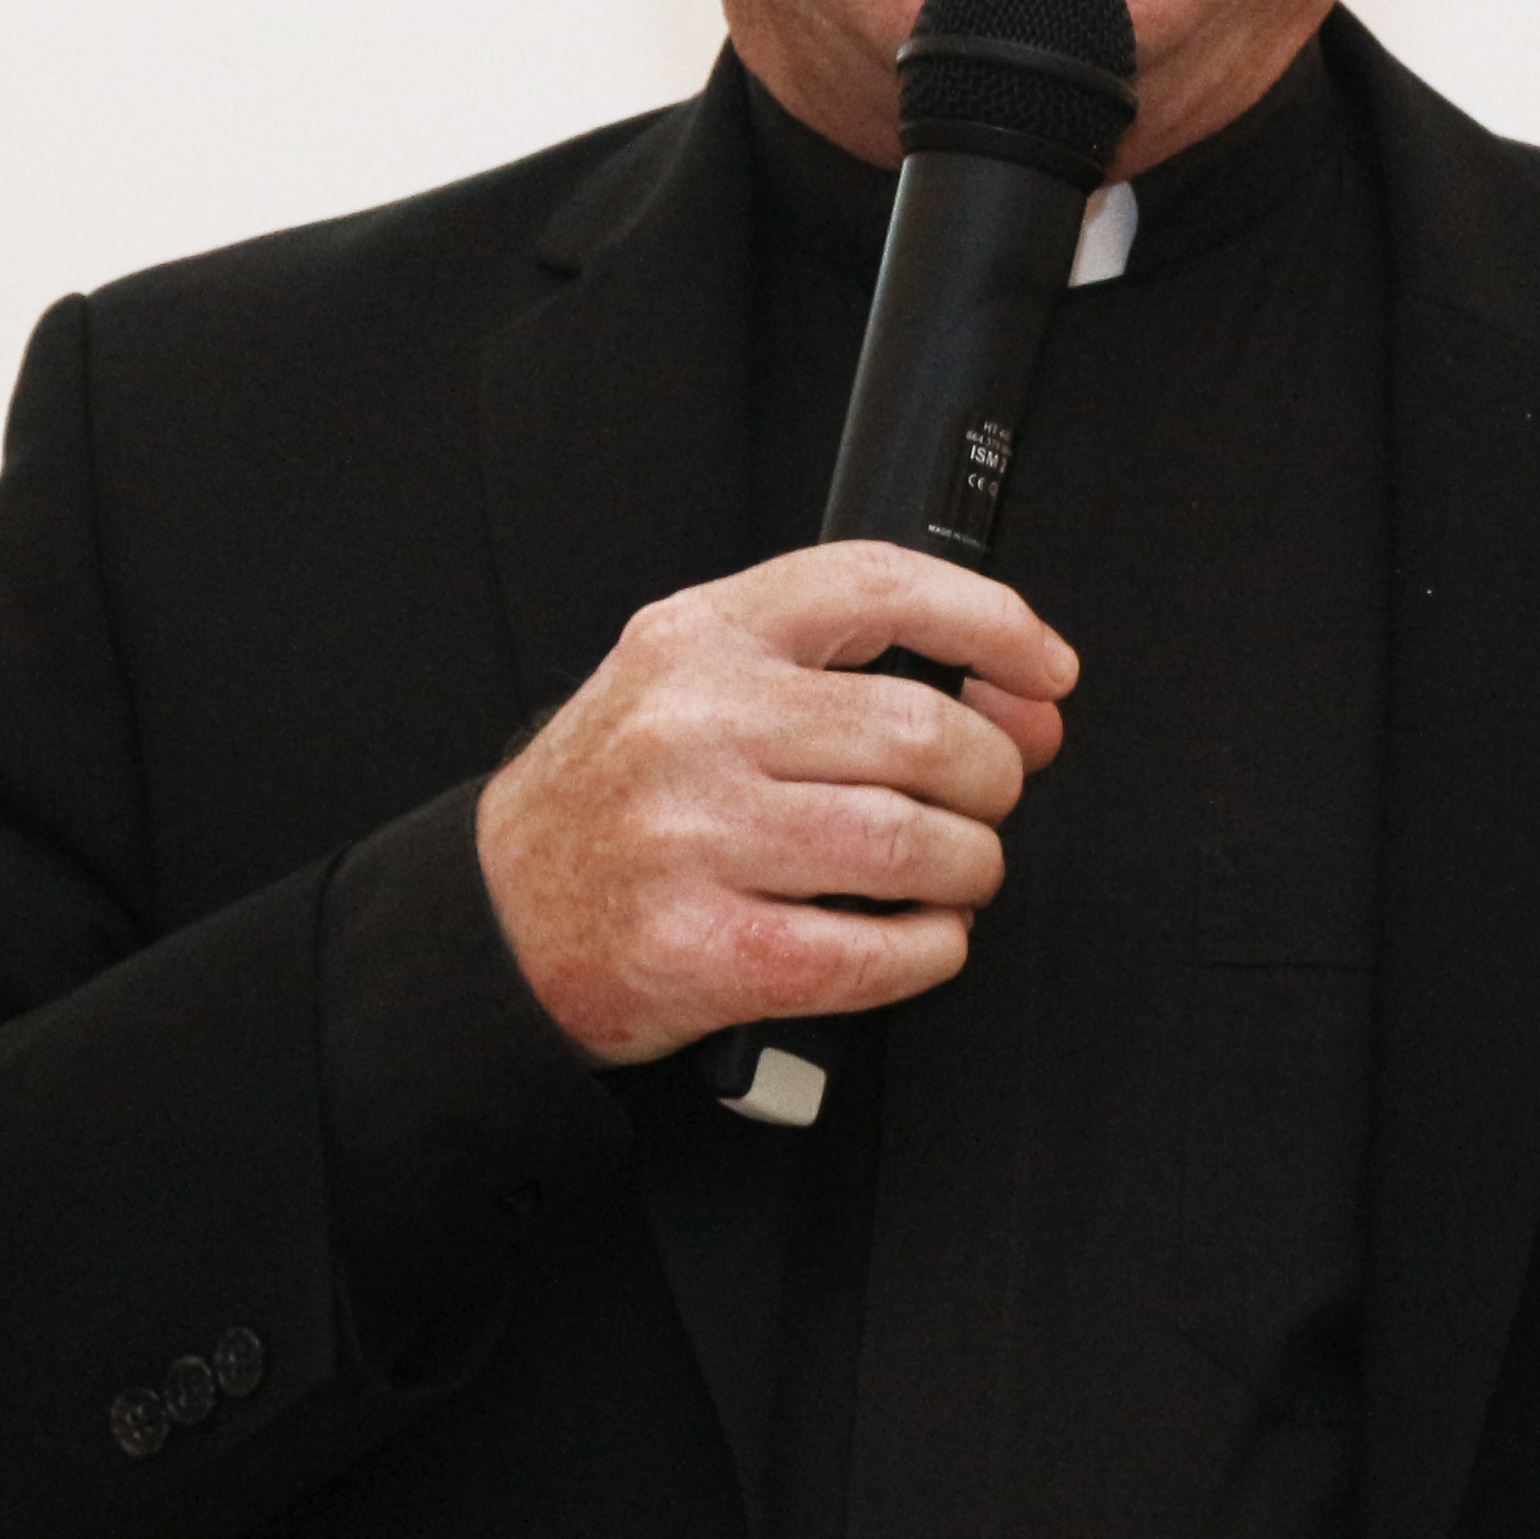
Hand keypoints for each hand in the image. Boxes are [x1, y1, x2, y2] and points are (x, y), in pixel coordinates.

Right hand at [474, 540, 1077, 1066]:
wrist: (495, 919)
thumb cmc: (615, 797)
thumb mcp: (692, 682)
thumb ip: (835, 672)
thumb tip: (1019, 697)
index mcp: (697, 637)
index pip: (876, 585)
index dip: (990, 621)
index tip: (1044, 668)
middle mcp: (693, 725)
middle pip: (921, 731)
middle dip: (993, 775)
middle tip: (985, 800)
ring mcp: (693, 840)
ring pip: (912, 844)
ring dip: (969, 867)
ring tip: (954, 871)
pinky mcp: (702, 953)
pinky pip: (869, 953)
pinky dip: (930, 950)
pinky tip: (921, 936)